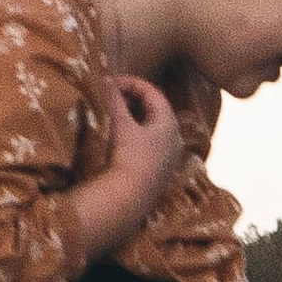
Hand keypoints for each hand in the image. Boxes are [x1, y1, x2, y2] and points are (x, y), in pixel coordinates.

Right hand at [71, 74, 191, 262]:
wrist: (129, 199)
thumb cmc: (127, 157)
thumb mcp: (120, 123)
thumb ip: (114, 99)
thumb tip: (107, 81)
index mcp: (169, 124)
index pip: (153, 92)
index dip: (131, 83)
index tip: (110, 82)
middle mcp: (174, 140)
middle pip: (154, 110)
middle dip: (132, 99)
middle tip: (111, 95)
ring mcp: (168, 158)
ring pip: (151, 128)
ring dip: (132, 117)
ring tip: (112, 114)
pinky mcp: (158, 172)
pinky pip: (148, 144)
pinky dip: (134, 134)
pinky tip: (118, 138)